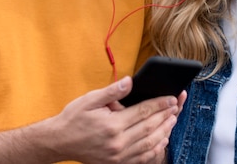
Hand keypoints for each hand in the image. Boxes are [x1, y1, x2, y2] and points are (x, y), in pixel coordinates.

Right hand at [47, 76, 178, 163]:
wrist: (60, 141)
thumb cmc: (73, 118)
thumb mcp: (90, 99)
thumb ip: (112, 91)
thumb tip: (130, 81)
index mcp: (112, 125)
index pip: (143, 112)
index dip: (160, 104)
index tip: (171, 97)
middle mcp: (117, 142)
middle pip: (150, 128)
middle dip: (166, 115)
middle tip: (176, 106)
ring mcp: (118, 156)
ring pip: (150, 144)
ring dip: (164, 131)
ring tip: (172, 120)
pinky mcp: (117, 163)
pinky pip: (143, 158)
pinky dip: (155, 149)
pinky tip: (161, 140)